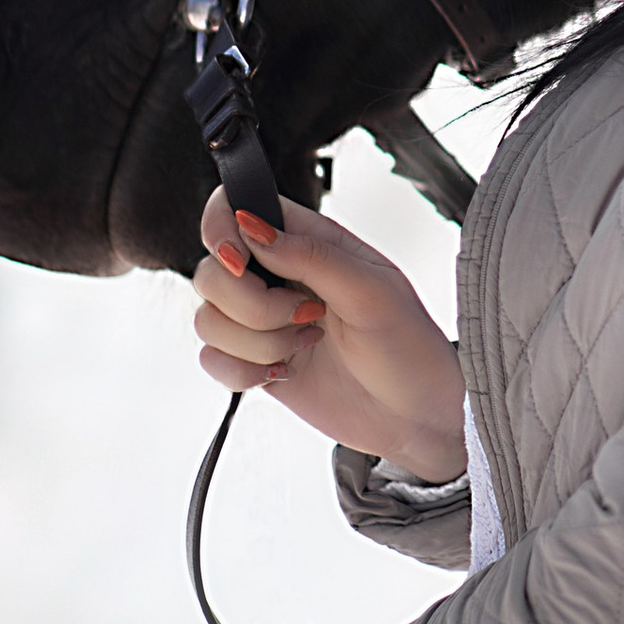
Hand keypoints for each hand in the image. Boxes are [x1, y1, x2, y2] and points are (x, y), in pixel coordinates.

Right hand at [188, 186, 468, 479]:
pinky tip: (286, 372)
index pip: (237, 208)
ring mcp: (262, 322)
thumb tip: (252, 227)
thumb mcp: (373, 292)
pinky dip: (243, 373)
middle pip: (211, 271)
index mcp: (309, 242)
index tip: (240, 260)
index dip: (221, 228)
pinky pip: (212, 360)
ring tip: (307, 344)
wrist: (415, 415)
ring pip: (207, 319)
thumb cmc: (409, 345)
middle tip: (306, 315)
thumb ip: (311, 256)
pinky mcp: (254, 363)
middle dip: (251, 304)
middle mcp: (278, 276)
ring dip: (255, 342)